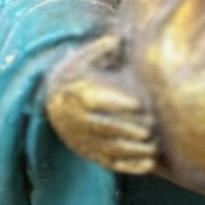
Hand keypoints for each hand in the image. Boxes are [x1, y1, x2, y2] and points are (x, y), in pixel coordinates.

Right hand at [44, 35, 159, 175]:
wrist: (52, 100)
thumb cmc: (75, 75)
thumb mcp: (81, 59)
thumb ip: (100, 50)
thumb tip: (117, 39)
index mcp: (76, 96)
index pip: (95, 102)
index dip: (117, 104)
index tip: (140, 105)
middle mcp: (77, 121)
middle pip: (103, 128)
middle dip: (127, 130)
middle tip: (150, 130)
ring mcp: (83, 140)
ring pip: (108, 148)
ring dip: (132, 150)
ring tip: (153, 148)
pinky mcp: (91, 154)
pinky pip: (110, 163)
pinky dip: (130, 166)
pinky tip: (149, 165)